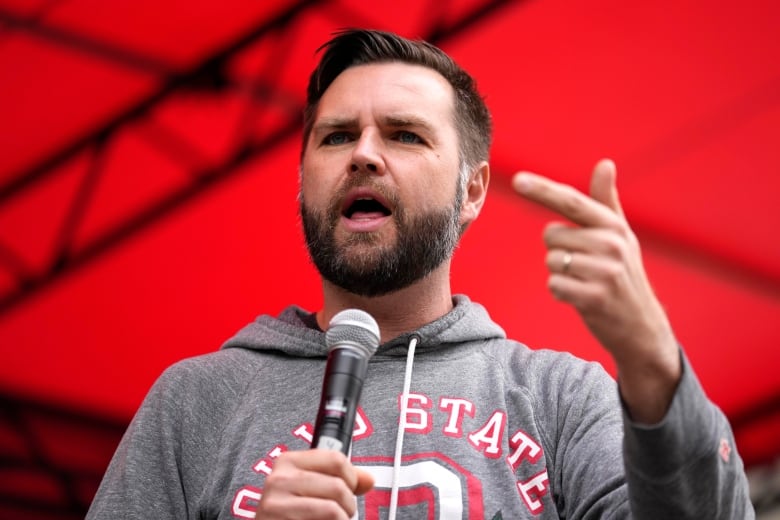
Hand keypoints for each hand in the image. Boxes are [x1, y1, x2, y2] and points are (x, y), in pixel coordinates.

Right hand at [255, 449, 373, 518]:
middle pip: (338, 486)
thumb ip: (338, 479)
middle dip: (347, 505)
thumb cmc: (288, 513)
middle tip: (340, 514)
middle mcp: (280, 479)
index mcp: (288, 461)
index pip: (336, 459)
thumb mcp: (309, 488)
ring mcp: (277, 504)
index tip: (349, 489)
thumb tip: (368, 479)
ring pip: (333, 510)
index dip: (351, 477)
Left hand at [512, 159, 680, 422]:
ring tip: (585, 282)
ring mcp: (605, 271)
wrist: (642, 326)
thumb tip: (605, 163)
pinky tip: (580, 297)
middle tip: (583, 266)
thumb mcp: (621, 236)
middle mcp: (611, 244)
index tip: (517, 179)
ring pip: (551, 261)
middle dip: (558, 251)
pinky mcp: (594, 297)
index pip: (571, 202)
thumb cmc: (624, 275)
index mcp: (614, 226)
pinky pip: (553, 285)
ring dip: (559, 274)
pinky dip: (560, 292)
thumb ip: (606, 201)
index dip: (542, 190)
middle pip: (551, 235)